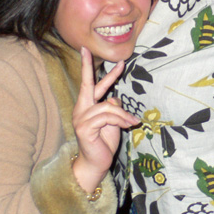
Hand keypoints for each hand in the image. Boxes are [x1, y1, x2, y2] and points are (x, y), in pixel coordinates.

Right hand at [71, 48, 139, 193]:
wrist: (96, 164)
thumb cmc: (104, 143)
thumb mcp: (112, 122)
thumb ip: (112, 107)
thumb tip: (115, 97)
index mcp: (87, 105)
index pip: (89, 83)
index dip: (89, 67)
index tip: (86, 49)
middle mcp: (81, 109)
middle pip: (88, 84)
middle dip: (90, 67)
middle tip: (91, 51)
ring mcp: (81, 118)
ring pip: (107, 105)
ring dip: (122, 114)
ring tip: (132, 122)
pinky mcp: (84, 128)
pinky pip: (106, 117)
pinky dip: (120, 120)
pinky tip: (127, 125)